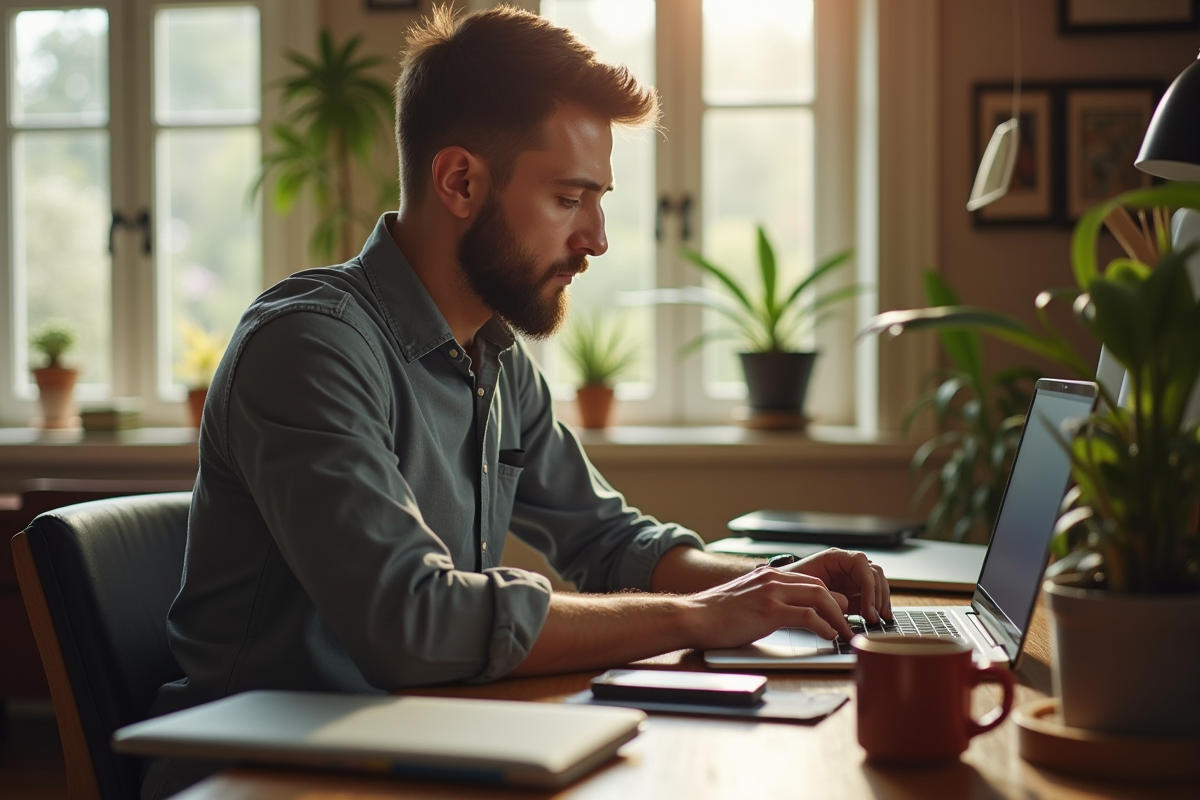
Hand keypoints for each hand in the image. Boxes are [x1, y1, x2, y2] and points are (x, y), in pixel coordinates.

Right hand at [682, 567, 854, 648]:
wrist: (693, 617)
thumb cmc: (715, 615)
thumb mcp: (745, 600)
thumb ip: (766, 601)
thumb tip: (783, 616)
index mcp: (768, 575)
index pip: (810, 582)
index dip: (828, 598)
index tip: (837, 613)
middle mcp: (773, 579)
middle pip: (820, 587)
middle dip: (839, 606)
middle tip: (848, 624)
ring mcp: (772, 593)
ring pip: (820, 598)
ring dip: (838, 618)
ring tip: (845, 633)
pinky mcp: (770, 611)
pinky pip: (808, 616)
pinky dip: (824, 626)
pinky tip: (829, 635)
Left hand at [783, 548, 890, 623]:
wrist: (781, 592)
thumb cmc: (789, 586)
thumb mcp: (805, 590)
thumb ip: (826, 597)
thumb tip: (843, 608)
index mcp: (834, 557)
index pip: (861, 564)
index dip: (868, 587)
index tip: (866, 609)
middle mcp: (846, 564)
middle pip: (874, 573)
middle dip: (878, 596)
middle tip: (874, 618)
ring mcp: (851, 576)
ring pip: (877, 582)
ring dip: (881, 601)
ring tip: (879, 620)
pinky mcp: (853, 590)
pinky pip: (871, 594)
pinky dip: (877, 605)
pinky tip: (878, 619)